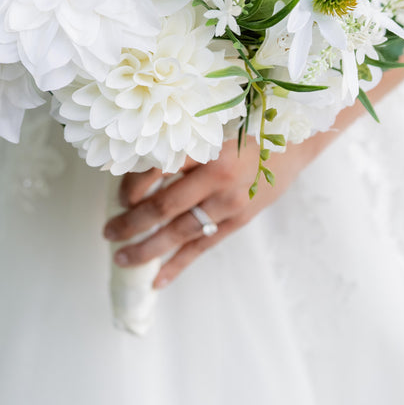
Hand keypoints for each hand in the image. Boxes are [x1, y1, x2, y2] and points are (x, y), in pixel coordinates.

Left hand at [102, 136, 320, 289]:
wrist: (295, 140)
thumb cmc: (246, 125)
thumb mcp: (211, 124)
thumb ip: (179, 143)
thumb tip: (132, 165)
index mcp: (206, 146)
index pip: (156, 169)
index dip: (131, 185)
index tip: (120, 195)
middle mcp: (217, 177)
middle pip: (163, 207)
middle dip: (130, 223)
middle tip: (107, 232)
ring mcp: (229, 203)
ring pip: (179, 233)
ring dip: (147, 248)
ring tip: (122, 258)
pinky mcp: (239, 220)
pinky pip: (203, 247)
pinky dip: (178, 264)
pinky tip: (158, 279)